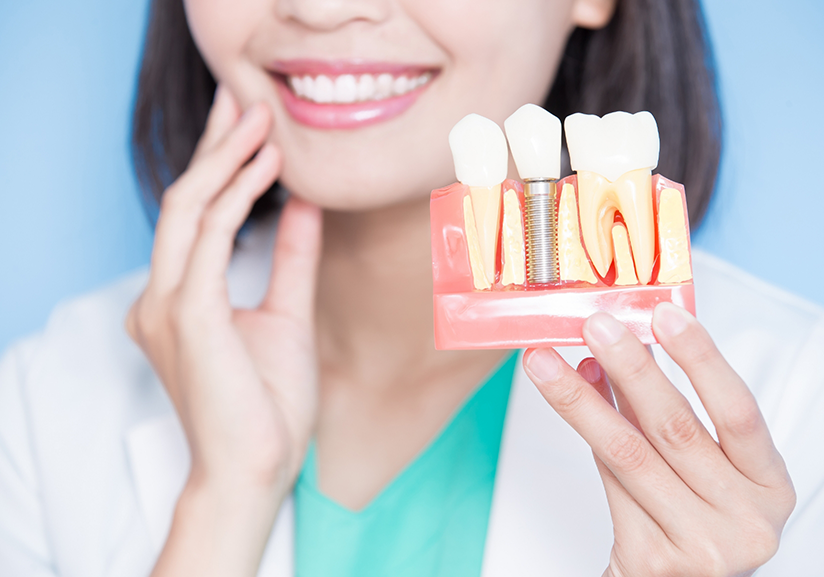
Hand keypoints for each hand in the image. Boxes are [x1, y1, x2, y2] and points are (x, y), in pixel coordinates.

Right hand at [126, 86, 321, 575]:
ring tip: (262, 119)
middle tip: (245, 100)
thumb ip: (290, 257)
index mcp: (179, 298)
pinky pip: (208, 236)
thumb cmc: (268, 404)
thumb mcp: (287, 314)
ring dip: (226, 158)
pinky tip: (268, 167)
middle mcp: (160, 296)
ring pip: (188, 207)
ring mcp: (167, 304)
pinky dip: (236, 195)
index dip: (218, 164)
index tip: (249, 126)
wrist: (258, 469)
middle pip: (183, 198)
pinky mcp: (188, 314)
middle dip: (215, 145)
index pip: (193, 215)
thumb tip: (303, 205)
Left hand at [524, 303, 795, 576]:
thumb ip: (664, 411)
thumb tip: (611, 352)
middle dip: (629, 367)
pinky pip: (609, 482)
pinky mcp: (652, 558)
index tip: (664, 313)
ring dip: (581, 399)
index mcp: (769, 486)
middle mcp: (745, 519)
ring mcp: (701, 544)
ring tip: (547, 361)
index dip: (702, 358)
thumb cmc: (694, 518)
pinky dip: (586, 435)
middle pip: (675, 427)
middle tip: (594, 326)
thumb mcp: (702, 466)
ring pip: (629, 452)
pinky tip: (567, 399)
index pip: (739, 410)